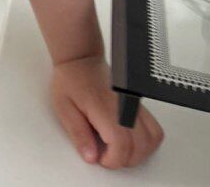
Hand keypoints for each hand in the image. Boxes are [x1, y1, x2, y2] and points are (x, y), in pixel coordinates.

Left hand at [49, 53, 163, 168]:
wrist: (81, 59)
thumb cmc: (71, 79)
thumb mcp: (64, 108)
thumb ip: (78, 134)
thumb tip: (90, 157)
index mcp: (104, 108)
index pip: (121, 145)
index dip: (112, 160)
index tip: (100, 158)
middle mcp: (124, 107)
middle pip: (140, 147)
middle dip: (123, 159)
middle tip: (106, 154)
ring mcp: (135, 105)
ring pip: (152, 139)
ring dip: (138, 153)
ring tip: (117, 149)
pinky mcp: (139, 105)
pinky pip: (155, 129)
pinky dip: (146, 142)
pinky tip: (129, 141)